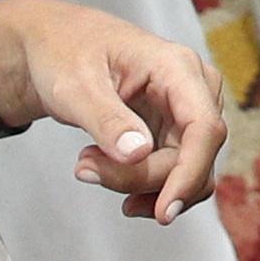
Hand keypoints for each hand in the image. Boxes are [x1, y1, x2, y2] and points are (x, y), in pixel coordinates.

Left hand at [0, 0, 230, 220]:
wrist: (55, 47)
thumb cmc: (66, 53)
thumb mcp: (75, 85)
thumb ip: (106, 120)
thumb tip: (138, 153)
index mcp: (177, 67)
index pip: (204, 128)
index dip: (189, 174)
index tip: (163, 212)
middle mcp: (193, 89)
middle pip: (191, 156)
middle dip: (141, 178)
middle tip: (84, 169)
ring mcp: (186, 112)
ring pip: (185, 171)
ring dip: (140, 184)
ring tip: (88, 167)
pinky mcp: (173, 131)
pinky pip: (172, 172)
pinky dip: (141, 185)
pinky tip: (106, 176)